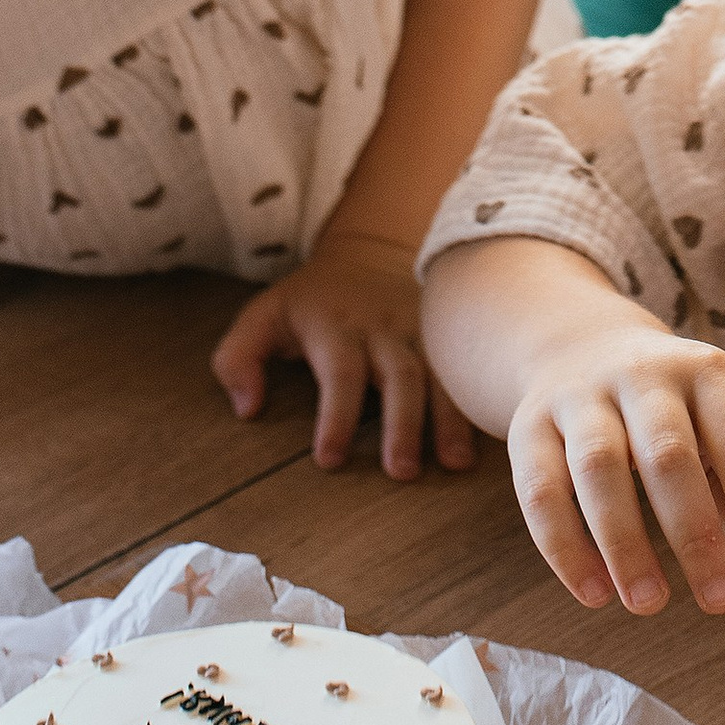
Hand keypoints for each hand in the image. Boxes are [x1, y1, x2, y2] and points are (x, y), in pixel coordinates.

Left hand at [210, 229, 475, 477]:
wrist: (371, 252)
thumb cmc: (309, 301)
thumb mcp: (262, 315)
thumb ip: (237, 359)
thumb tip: (247, 409)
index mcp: (335, 324)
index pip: (338, 372)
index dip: (335, 417)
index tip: (330, 460)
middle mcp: (383, 328)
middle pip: (399, 376)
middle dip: (402, 425)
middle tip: (401, 472)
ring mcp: (422, 332)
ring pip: (441, 375)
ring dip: (449, 420)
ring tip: (454, 463)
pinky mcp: (449, 338)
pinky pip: (466, 371)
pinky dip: (476, 404)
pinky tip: (486, 439)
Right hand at [507, 325, 724, 617]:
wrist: (579, 347)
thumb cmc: (670, 415)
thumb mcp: (717, 437)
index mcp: (706, 373)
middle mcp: (643, 376)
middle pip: (668, 455)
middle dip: (696, 535)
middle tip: (721, 602)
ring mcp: (580, 396)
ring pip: (599, 468)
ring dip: (625, 544)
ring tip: (650, 605)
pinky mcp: (528, 426)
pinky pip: (540, 489)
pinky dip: (566, 547)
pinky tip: (595, 592)